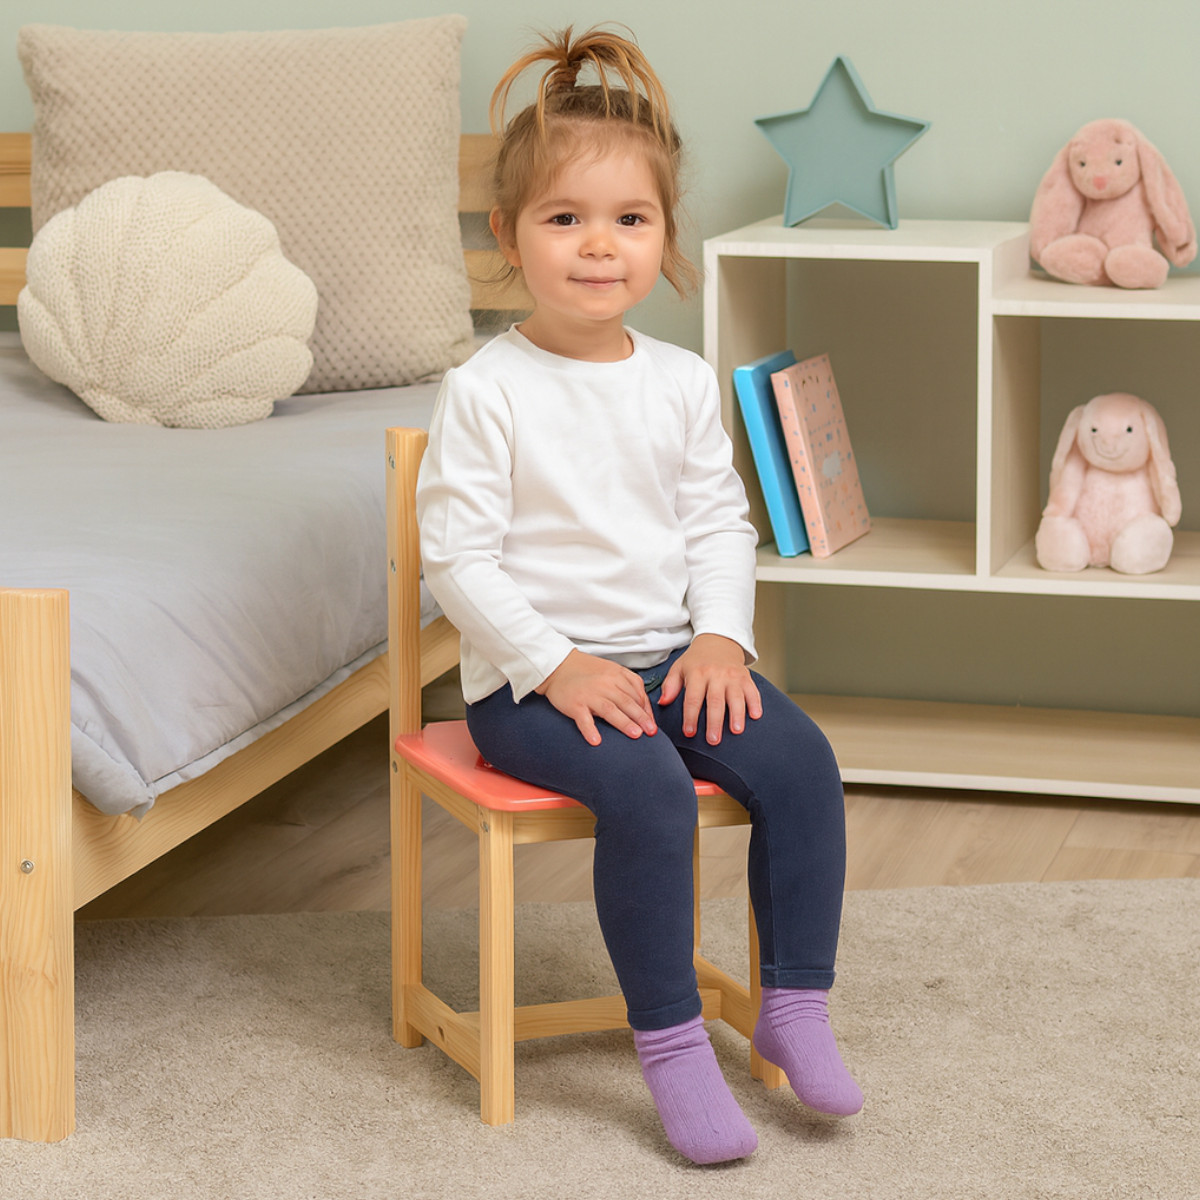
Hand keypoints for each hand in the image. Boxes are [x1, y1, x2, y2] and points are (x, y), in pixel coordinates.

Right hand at [536, 649, 657, 745]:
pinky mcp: (574, 704)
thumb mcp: (610, 671)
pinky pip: (583, 719)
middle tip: (651, 732)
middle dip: (641, 718)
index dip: (646, 710)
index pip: (637, 693)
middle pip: (627, 702)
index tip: (652, 723)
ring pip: (610, 710)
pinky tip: (596, 741)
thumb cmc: (586, 671)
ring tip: (636, 735)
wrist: (557, 667)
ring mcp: (589, 694)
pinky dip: (589, 730)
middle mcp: (605, 684)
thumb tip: (644, 706)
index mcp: (616, 675)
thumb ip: (627, 684)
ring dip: (624, 723)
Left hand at [658, 634, 761, 744]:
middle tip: (713, 740)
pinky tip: (755, 715)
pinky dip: (755, 703)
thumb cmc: (696, 661)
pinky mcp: (746, 677)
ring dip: (737, 714)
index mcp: (697, 673)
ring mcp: (732, 676)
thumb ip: (670, 686)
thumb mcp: (679, 668)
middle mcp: (716, 675)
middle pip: (715, 701)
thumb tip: (662, 703)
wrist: (718, 642)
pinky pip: (752, 690)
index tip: (689, 733)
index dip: (691, 716)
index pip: (693, 698)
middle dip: (714, 722)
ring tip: (736, 731)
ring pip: (736, 697)